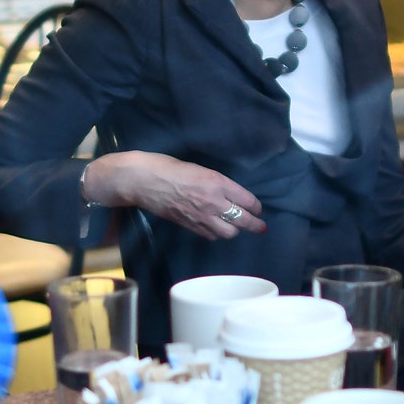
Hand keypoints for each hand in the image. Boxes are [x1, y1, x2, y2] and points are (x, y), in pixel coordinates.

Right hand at [84, 152, 267, 240]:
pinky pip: (210, 236)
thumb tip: (232, 195)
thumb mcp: (201, 169)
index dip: (256, 206)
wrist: (144, 180)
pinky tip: (216, 228)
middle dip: (254, 225)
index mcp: (218, 183)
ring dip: (234, 230)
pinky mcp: (189, 225)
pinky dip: (216, 233)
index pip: (247, 200)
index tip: (258, 209)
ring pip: (229, 232)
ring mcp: (201, 216)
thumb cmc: (170, 167)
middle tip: (260, 227)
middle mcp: (213, 202)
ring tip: (236, 227)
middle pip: (243, 220)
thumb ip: (218, 183)